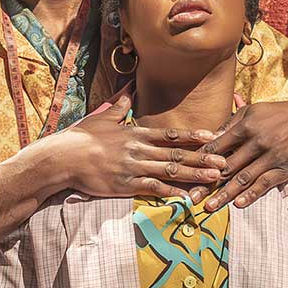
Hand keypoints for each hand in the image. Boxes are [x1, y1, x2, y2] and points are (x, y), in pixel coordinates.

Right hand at [48, 92, 225, 201]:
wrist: (62, 158)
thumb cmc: (80, 138)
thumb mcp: (102, 118)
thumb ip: (119, 106)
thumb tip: (128, 90)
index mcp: (135, 133)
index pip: (169, 134)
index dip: (193, 137)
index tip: (212, 138)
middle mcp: (138, 150)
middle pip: (177, 154)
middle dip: (203, 159)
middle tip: (225, 162)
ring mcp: (133, 168)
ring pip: (170, 171)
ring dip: (194, 175)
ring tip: (214, 179)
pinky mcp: (124, 185)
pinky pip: (152, 188)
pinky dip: (171, 192)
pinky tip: (186, 197)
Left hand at [201, 98, 287, 210]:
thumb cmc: (276, 114)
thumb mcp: (252, 111)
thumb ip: (230, 124)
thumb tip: (208, 137)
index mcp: (246, 126)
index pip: (218, 146)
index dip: (202, 160)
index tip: (188, 172)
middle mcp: (258, 141)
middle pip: (227, 166)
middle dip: (208, 183)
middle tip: (192, 196)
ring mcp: (271, 156)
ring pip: (244, 178)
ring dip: (226, 194)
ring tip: (210, 206)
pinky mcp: (284, 168)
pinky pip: (265, 184)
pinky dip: (251, 194)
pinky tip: (238, 204)